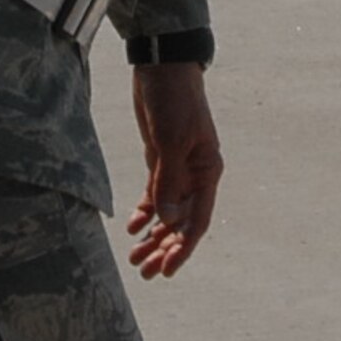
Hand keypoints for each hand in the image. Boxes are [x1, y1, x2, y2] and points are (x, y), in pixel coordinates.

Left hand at [126, 62, 222, 278]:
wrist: (162, 69)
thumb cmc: (174, 101)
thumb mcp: (171, 140)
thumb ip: (168, 179)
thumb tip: (166, 220)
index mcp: (207, 173)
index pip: (196, 222)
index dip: (183, 248)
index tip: (168, 271)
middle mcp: (195, 176)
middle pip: (180, 223)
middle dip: (164, 248)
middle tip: (145, 272)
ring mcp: (176, 168)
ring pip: (166, 212)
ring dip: (153, 235)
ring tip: (135, 257)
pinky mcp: (159, 159)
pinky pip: (154, 194)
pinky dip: (145, 212)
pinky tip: (133, 228)